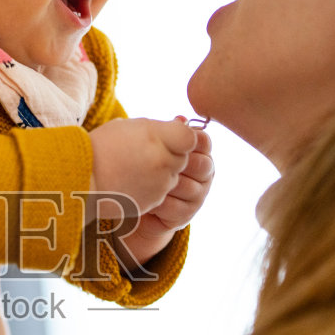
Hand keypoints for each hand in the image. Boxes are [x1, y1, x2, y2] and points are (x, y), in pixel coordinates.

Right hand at [86, 116, 197, 221]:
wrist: (81, 180)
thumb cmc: (100, 148)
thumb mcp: (127, 126)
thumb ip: (158, 128)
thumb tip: (182, 127)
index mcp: (156, 138)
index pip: (190, 137)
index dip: (180, 137)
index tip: (167, 138)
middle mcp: (162, 162)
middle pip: (183, 157)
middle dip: (170, 155)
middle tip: (145, 153)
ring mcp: (159, 184)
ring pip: (173, 176)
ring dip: (161, 172)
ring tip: (134, 168)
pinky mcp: (154, 201)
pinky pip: (162, 192)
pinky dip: (152, 187)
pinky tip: (131, 181)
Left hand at [116, 120, 213, 266]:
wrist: (131, 201)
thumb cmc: (140, 167)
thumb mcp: (151, 145)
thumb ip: (165, 133)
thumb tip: (180, 119)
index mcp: (198, 150)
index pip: (203, 141)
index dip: (189, 140)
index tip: (169, 142)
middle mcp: (204, 173)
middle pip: (203, 165)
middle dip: (179, 164)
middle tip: (156, 163)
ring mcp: (198, 195)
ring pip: (189, 187)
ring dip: (166, 184)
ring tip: (145, 181)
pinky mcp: (187, 215)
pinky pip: (177, 207)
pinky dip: (159, 202)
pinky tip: (146, 197)